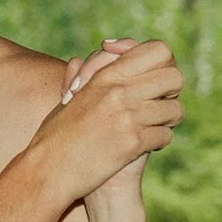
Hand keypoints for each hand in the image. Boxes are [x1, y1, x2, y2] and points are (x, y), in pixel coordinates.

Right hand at [28, 39, 182, 204]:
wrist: (47, 170)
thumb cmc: (53, 136)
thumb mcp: (65, 99)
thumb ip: (78, 77)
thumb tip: (81, 60)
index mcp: (104, 76)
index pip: (158, 51)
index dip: (162, 62)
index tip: (148, 77)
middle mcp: (118, 92)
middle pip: (175, 77)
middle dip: (171, 92)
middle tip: (157, 104)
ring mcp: (126, 117)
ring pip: (175, 110)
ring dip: (166, 121)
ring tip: (150, 127)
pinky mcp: (132, 143)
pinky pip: (165, 136)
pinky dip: (157, 143)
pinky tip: (142, 146)